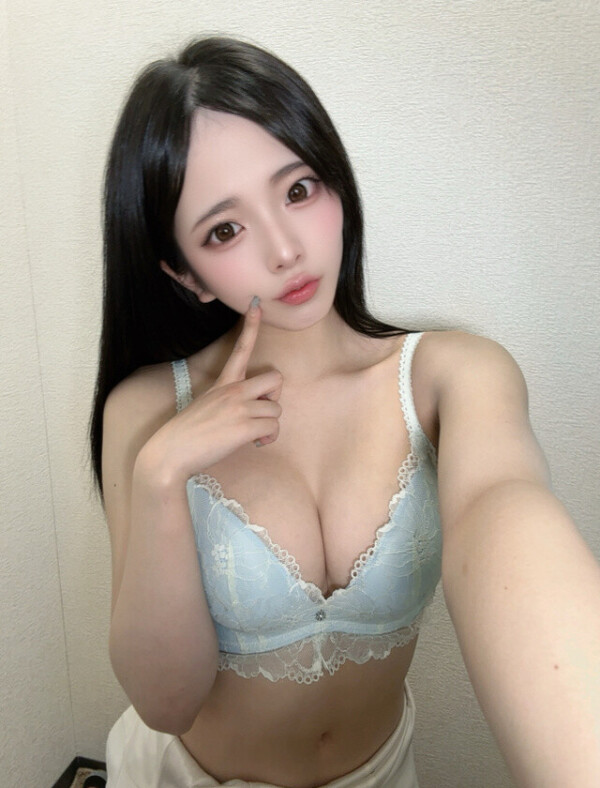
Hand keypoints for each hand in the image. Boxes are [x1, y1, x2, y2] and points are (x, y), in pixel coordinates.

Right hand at [138, 298, 282, 483]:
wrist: (170, 454)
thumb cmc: (188, 434)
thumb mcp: (206, 405)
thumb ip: (228, 400)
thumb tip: (250, 410)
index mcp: (223, 382)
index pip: (241, 348)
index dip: (251, 326)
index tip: (257, 304)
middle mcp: (233, 390)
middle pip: (276, 378)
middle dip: (275, 397)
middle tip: (260, 412)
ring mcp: (239, 407)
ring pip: (277, 409)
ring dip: (269, 425)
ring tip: (253, 435)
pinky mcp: (244, 426)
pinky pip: (274, 428)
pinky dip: (268, 438)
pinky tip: (254, 443)